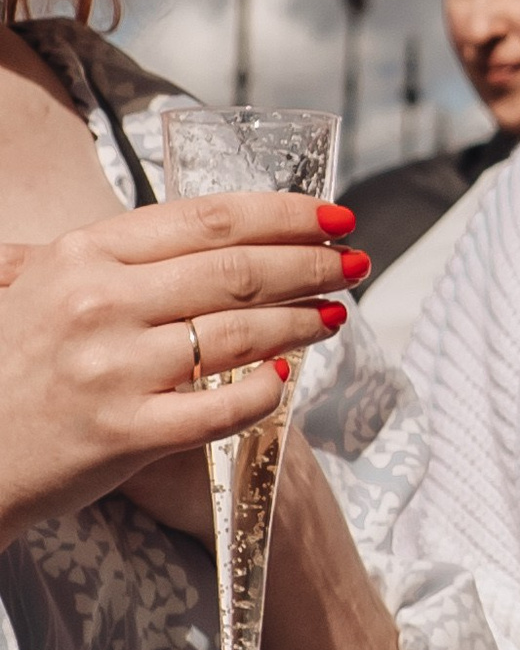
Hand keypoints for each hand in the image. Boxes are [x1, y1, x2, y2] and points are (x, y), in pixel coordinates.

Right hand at [0, 196, 363, 547]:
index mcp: (84, 253)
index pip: (208, 220)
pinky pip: (220, 410)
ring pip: (241, 334)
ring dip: (304, 320)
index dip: (284, 215)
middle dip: (311, 264)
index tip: (332, 216)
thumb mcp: (32, 283)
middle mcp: (100, 303)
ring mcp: (115, 370)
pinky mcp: (126, 434)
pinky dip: (264, 392)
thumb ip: (96, 253)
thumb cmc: (6, 363)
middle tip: (354, 262)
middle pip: (238, 270)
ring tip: (336, 314)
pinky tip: (287, 379)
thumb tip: (175, 230)